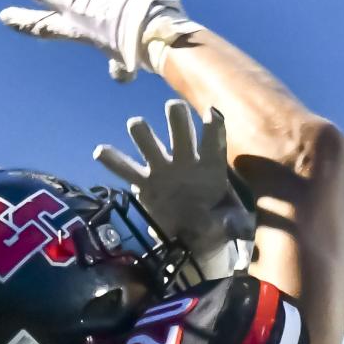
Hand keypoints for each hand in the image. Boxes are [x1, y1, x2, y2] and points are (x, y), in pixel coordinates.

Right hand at [95, 100, 254, 276]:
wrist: (195, 236)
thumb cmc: (218, 221)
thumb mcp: (232, 224)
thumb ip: (236, 224)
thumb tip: (242, 230)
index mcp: (211, 165)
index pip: (214, 140)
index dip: (214, 126)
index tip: (213, 112)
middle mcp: (185, 159)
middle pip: (180, 130)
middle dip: (177, 118)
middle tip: (173, 108)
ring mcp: (162, 168)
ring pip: (149, 142)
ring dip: (143, 132)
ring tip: (137, 124)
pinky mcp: (145, 183)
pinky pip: (127, 169)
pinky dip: (113, 161)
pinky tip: (101, 151)